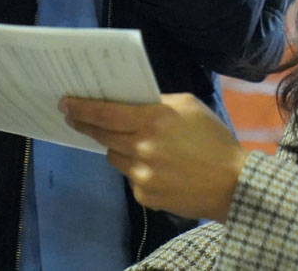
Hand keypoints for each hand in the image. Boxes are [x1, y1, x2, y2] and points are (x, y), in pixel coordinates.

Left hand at [61, 93, 248, 222]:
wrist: (233, 184)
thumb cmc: (213, 138)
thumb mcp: (189, 105)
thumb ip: (158, 101)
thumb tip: (132, 101)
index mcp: (153, 120)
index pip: (105, 113)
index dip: (82, 109)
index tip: (65, 104)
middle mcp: (142, 147)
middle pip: (103, 136)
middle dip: (87, 126)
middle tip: (76, 120)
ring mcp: (141, 175)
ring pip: (115, 157)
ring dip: (119, 148)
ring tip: (136, 145)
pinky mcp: (145, 196)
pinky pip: (130, 178)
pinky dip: (138, 171)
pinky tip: (159, 169)